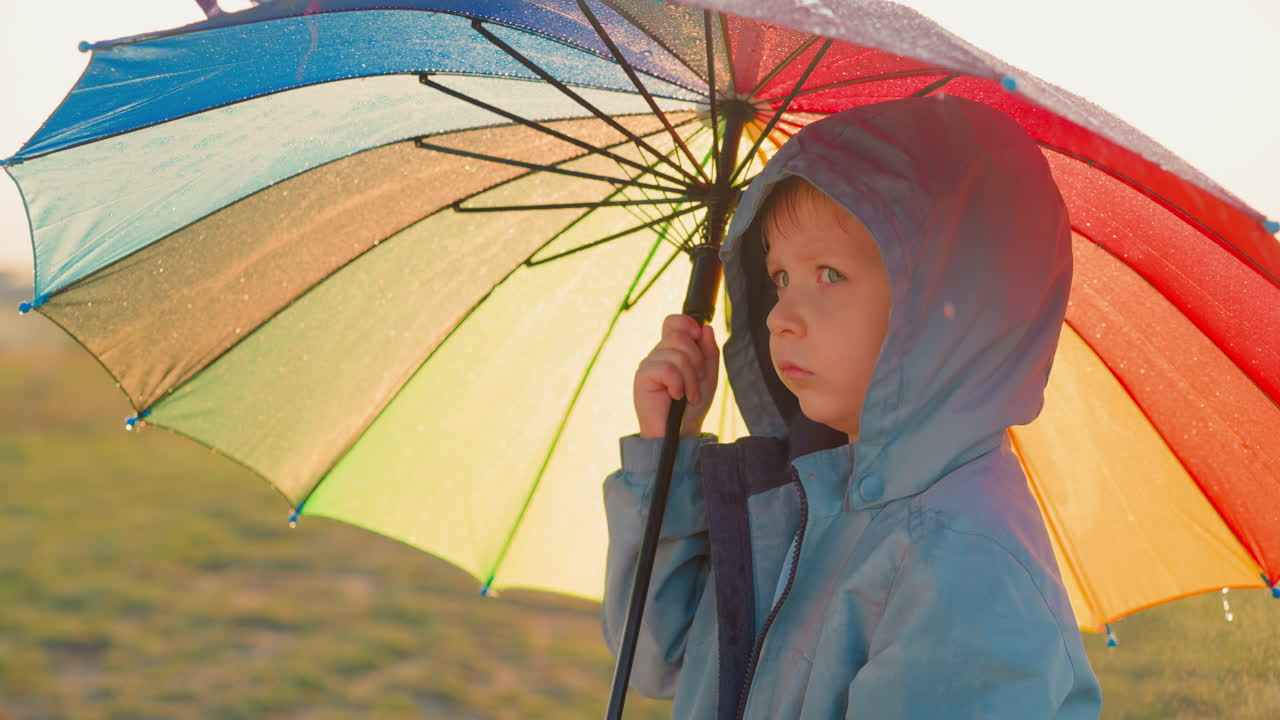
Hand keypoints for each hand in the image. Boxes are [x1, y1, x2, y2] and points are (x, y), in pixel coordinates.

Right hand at [634, 314, 719, 438]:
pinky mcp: (642, 377)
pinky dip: (678, 384)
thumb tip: (706, 328)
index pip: (673, 322)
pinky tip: (676, 396)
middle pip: (680, 337)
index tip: (698, 337)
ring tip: (689, 395)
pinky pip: (667, 369)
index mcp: (672, 350)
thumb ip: (708, 351)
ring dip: (690, 378)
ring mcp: (649, 364)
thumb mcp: (708, 376)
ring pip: (677, 354)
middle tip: (697, 381)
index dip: (687, 324)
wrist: (681, 433)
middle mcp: (658, 354)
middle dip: (697, 361)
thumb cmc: (692, 407)